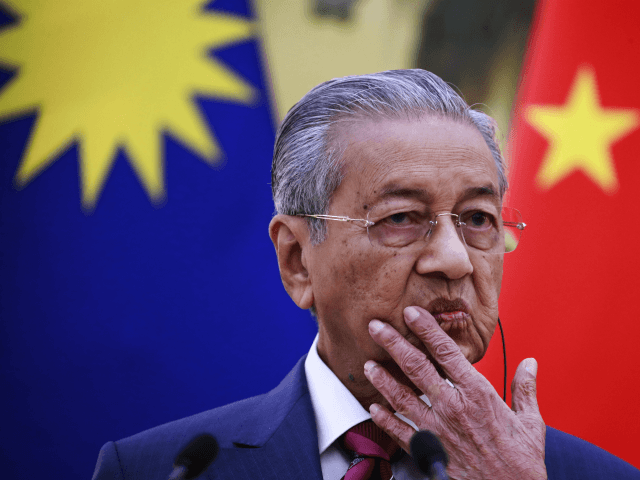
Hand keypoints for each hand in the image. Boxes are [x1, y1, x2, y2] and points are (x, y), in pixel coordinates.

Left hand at [364, 306, 546, 479]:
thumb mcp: (530, 422)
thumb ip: (525, 388)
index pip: (446, 352)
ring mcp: (437, 430)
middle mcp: (453, 408)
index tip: (411, 313)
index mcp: (478, 394)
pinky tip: (373, 408)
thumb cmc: (520, 462)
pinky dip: (384, 419)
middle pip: (416, 368)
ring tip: (368, 365)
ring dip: (382, 379)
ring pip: (402, 397)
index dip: (426, 329)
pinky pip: (400, 432)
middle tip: (376, 327)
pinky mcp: (429, 452)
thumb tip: (530, 363)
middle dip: (393, 344)